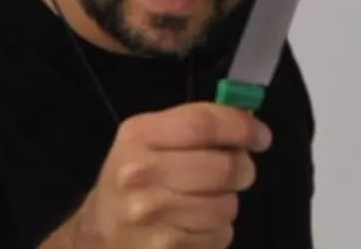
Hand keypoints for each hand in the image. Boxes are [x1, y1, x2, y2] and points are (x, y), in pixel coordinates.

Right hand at [74, 101, 272, 247]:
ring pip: (227, 204)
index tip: (261, 136)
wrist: (99, 231)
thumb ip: (195, 126)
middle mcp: (141, 173)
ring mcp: (152, 214)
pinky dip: (217, 230)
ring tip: (207, 200)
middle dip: (242, 168)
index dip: (241, 127)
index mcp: (139, 135)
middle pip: (222, 167)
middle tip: (237, 171)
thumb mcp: (149, 138)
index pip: (203, 124)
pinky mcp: (166, 248)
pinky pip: (219, 235)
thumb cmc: (132, 177)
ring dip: (228, 202)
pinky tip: (195, 224)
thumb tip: (249, 124)